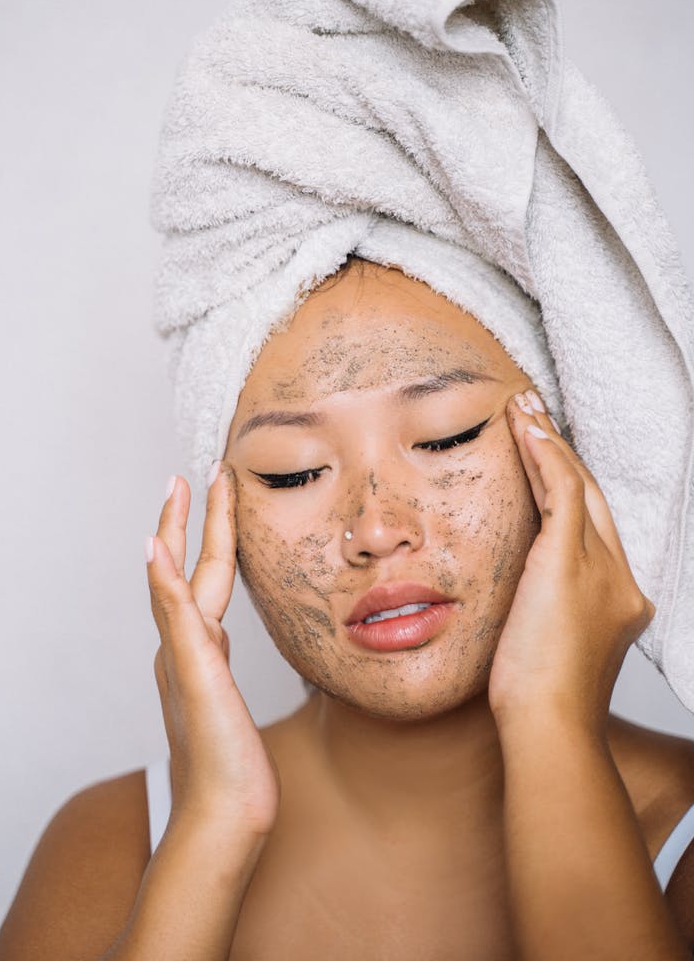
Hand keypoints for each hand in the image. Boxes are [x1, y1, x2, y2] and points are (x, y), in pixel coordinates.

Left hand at [146, 463, 279, 839]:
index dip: (202, 517)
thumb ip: (176, 612)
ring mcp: (198, 669)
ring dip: (205, 557)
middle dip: (198, 523)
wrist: (224, 823)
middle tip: (204, 480)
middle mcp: (186, 648)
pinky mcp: (213, 692)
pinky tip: (220, 614)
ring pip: (201, 597)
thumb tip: (148, 548)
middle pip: (192, 570)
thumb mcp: (197, 676)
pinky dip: (216, 603)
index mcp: (184, 640)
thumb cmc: (217, 758)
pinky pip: (212, 629)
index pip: (193, 561)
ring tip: (213, 531)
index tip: (208, 474)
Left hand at [487, 390, 655, 736]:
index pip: (593, 525)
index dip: (568, 483)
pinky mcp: (572, 562)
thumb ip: (540, 612)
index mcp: (619, 598)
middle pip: (593, 497)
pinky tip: (523, 428)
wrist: (550, 729)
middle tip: (533, 412)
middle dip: (561, 452)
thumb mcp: (543, 648)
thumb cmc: (537, 705)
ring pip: (578, 485)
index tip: (541, 452)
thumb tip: (514, 599)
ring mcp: (603, 569)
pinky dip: (543, 454)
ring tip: (523, 407)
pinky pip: (562, 490)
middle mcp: (621, 578)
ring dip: (547, 441)